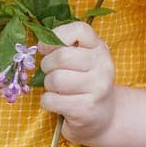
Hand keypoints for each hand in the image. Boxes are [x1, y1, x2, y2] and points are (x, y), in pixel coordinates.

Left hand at [35, 20, 116, 146]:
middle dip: (47, 65)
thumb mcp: (81, 59)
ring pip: (56, 79)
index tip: (47, 48)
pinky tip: (58, 103)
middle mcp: (103, 66)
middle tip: (50, 72)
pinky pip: (52, 100)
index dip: (57, 36)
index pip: (80, 30)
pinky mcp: (86, 109)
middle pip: (62, 57)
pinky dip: (47, 102)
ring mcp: (97, 88)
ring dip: (48, 85)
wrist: (103, 116)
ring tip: (57, 89)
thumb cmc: (84, 82)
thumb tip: (42, 44)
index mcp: (99, 48)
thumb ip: (65, 46)